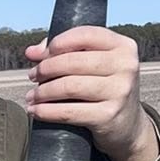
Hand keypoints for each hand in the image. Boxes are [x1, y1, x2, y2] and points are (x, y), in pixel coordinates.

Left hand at [23, 26, 157, 160]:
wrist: (128, 126)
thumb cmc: (104, 89)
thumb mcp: (96, 65)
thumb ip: (67, 52)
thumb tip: (32, 52)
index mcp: (123, 47)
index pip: (85, 34)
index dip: (58, 43)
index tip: (41, 55)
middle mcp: (126, 66)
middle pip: (73, 62)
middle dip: (45, 69)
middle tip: (32, 76)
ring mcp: (120, 91)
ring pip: (69, 86)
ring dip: (43, 91)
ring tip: (32, 95)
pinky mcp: (109, 115)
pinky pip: (69, 112)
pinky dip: (46, 111)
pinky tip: (35, 111)